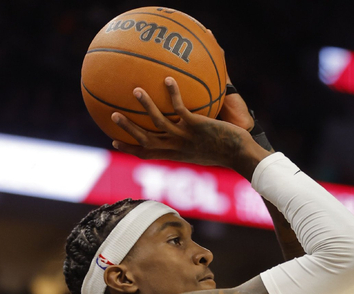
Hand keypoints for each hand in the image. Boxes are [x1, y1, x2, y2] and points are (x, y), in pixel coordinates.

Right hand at [111, 78, 270, 178]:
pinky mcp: (197, 127)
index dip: (130, 150)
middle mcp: (177, 148)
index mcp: (176, 154)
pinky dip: (173, 94)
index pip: (147, 154)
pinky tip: (169, 80)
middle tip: (112, 116)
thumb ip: (191, 139)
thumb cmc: (226, 152)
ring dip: (145, 107)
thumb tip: (184, 125)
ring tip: (136, 91)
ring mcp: (186, 137)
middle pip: (145, 140)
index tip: (114, 143)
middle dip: (128, 129)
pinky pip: (180, 108)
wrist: (240, 155)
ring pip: (158, 123)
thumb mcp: (204, 149)